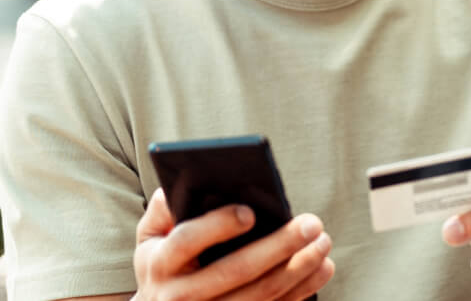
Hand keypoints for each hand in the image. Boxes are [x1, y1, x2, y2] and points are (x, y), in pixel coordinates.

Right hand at [132, 188, 334, 300]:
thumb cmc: (158, 267)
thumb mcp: (147, 239)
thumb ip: (162, 209)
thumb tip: (187, 181)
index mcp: (160, 264)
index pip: (187, 241)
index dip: (218, 226)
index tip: (250, 212)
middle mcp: (182, 295)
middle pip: (237, 270)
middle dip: (279, 245)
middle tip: (312, 223)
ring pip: (262, 294)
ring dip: (299, 268)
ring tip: (323, 242)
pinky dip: (302, 290)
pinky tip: (321, 268)